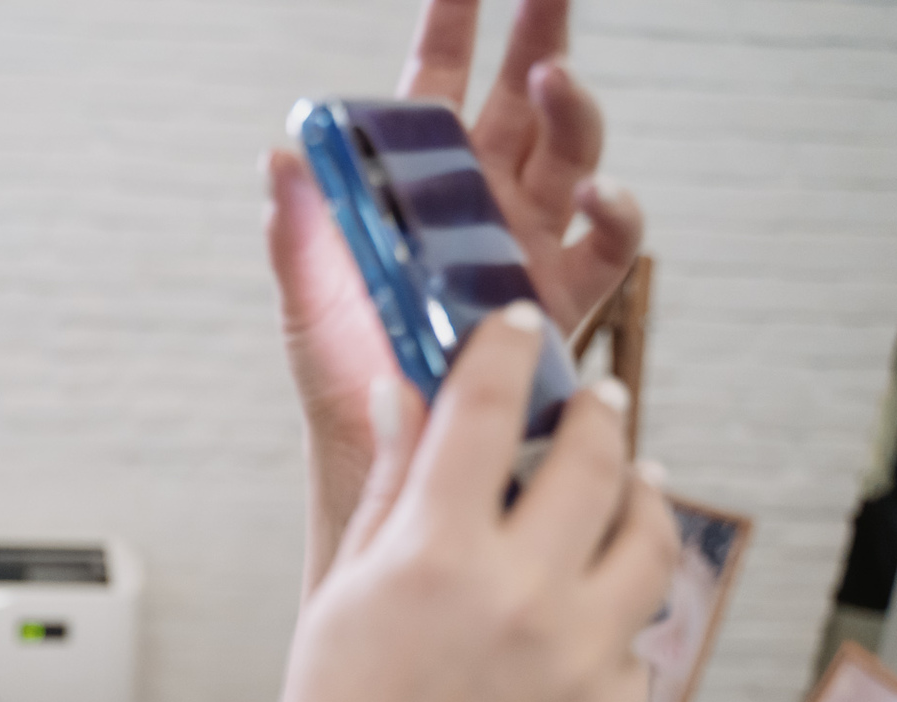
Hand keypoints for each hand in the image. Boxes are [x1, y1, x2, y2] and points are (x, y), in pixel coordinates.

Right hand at [254, 303, 675, 701]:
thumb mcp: (344, 591)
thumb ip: (390, 485)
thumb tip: (406, 389)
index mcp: (435, 555)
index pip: (489, 408)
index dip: (505, 351)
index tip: (515, 327)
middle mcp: (520, 599)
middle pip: (597, 460)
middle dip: (598, 413)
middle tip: (598, 400)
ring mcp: (578, 666)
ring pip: (651, 544)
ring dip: (643, 500)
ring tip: (634, 487)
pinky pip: (635, 644)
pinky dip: (611, 621)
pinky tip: (580, 623)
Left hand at [267, 0, 643, 588]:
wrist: (387, 463)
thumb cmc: (345, 381)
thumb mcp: (307, 302)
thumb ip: (296, 230)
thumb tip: (280, 157)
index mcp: (418, 190)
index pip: (437, 88)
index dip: (453, 26)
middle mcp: (481, 207)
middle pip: (522, 102)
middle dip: (541, 37)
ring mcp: (527, 247)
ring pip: (571, 154)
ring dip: (572, 110)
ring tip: (553, 79)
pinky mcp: (563, 301)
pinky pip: (607, 245)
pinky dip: (616, 214)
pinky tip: (602, 195)